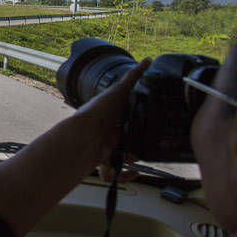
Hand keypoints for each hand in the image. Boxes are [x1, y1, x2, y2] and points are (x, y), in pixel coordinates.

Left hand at [69, 58, 151, 180]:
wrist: (84, 136)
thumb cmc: (98, 112)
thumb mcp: (119, 91)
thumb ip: (134, 77)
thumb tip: (148, 60)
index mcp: (111, 116)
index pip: (128, 119)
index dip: (140, 122)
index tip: (152, 123)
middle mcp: (108, 132)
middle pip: (128, 140)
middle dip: (138, 142)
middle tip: (149, 142)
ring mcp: (106, 148)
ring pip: (123, 157)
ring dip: (132, 158)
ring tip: (139, 155)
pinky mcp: (104, 163)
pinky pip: (114, 174)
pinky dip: (124, 176)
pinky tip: (133, 173)